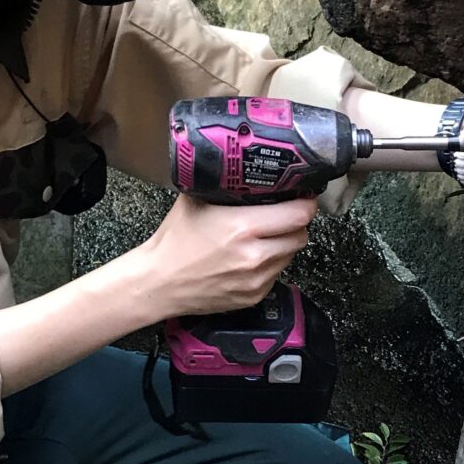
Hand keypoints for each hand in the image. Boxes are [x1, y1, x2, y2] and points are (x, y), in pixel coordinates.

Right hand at [138, 192, 316, 318]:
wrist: (158, 283)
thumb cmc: (174, 241)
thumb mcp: (196, 200)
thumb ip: (223, 184)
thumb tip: (243, 167)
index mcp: (242, 228)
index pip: (298, 214)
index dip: (305, 203)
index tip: (302, 197)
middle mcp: (254, 256)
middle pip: (301, 235)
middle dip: (296, 223)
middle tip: (284, 215)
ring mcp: (256, 280)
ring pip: (291, 255)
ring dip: (284, 243)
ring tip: (265, 236)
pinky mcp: (254, 296)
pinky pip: (277, 274)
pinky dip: (271, 263)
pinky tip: (252, 256)